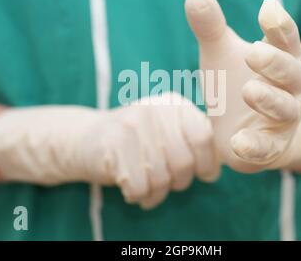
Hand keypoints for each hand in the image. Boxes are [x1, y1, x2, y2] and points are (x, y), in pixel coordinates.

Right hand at [0, 92, 219, 208]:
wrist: (84, 139)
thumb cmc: (135, 142)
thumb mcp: (166, 132)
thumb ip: (193, 141)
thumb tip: (216, 167)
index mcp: (172, 103)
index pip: (202, 136)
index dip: (207, 162)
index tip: (204, 174)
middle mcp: (153, 109)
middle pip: (183, 161)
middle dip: (178, 181)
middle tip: (165, 181)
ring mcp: (131, 125)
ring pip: (161, 178)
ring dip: (156, 193)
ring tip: (147, 186)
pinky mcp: (112, 144)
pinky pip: (139, 187)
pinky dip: (139, 196)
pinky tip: (132, 187)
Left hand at [185, 0, 300, 172]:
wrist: (252, 131)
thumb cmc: (239, 83)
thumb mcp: (223, 54)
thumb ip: (211, 28)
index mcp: (284, 58)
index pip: (286, 39)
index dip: (280, 26)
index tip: (267, 10)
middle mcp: (292, 87)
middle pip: (291, 72)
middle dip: (275, 62)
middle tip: (253, 52)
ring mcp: (284, 118)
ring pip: (285, 109)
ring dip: (269, 100)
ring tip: (248, 91)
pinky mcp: (272, 146)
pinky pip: (268, 147)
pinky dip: (256, 146)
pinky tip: (238, 142)